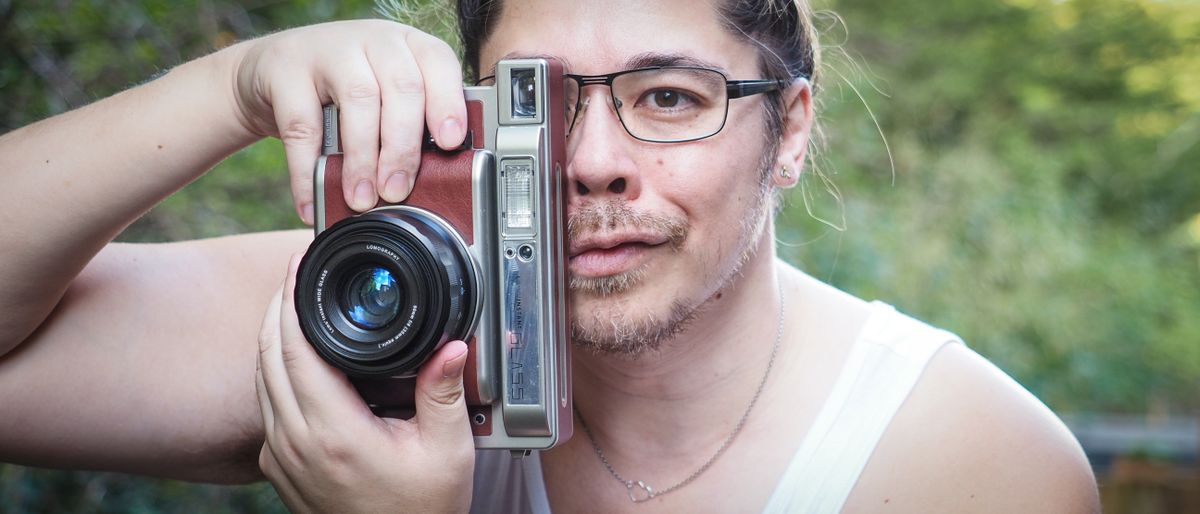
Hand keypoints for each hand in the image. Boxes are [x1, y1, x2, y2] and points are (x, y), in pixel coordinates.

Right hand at [229, 20, 466, 223]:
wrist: (271, 71)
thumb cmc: (341, 93)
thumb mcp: (381, 97)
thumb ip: (408, 126)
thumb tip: (429, 185)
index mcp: (407, 45)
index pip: (438, 62)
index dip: (447, 103)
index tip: (451, 143)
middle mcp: (374, 40)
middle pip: (402, 86)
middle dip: (402, 146)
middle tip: (396, 189)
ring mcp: (328, 49)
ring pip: (358, 98)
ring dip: (362, 158)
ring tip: (361, 198)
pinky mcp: (284, 69)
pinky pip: (301, 125)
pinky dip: (307, 171)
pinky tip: (311, 201)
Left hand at [256, 254, 474, 513]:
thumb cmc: (421, 512)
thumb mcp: (447, 451)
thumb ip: (444, 393)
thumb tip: (452, 345)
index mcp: (334, 432)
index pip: (295, 349)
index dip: (292, 300)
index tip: (301, 269)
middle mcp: (296, 443)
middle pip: (266, 356)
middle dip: (277, 308)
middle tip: (298, 277)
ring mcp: (282, 458)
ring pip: (260, 381)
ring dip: (272, 339)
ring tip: (297, 308)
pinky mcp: (279, 469)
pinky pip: (265, 408)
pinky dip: (274, 373)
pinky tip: (300, 362)